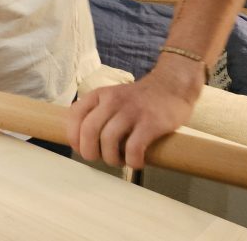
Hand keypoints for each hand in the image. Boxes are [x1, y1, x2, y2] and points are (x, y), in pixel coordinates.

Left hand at [67, 61, 201, 168]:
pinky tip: (136, 161)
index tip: (81, 149)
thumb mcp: (112, 97)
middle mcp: (112, 101)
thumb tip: (82, 140)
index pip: (75, 115)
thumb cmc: (140, 98)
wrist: (172, 85)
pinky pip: (133, 148)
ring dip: (111, 158)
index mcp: (100, 94)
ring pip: (108, 141)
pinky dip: (132, 161)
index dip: (74, 137)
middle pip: (89, 131)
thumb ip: (97, 112)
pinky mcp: (150, 123)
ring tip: (120, 160)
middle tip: (99, 159)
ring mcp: (131, 111)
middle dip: (89, 152)